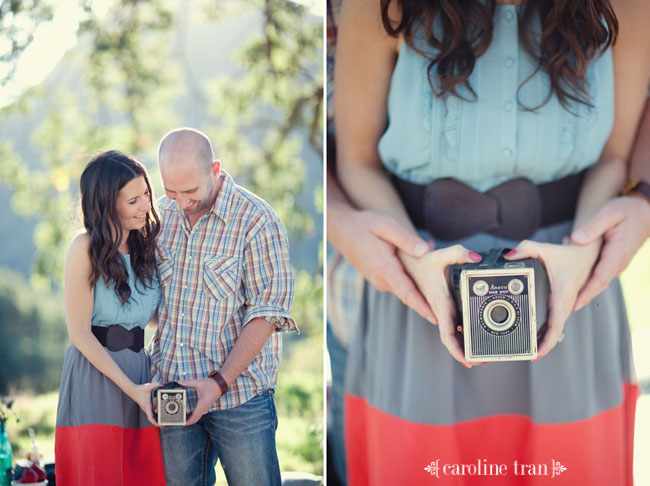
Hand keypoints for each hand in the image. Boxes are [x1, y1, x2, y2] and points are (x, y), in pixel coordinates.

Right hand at [128, 382, 161, 425]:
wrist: (131, 390)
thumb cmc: (139, 389)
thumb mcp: (148, 386)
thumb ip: (155, 384)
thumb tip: (162, 384)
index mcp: (146, 406)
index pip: (150, 417)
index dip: (155, 422)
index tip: (159, 425)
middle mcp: (145, 408)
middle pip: (151, 418)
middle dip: (157, 422)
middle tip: (163, 425)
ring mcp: (145, 408)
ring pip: (151, 416)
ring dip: (156, 419)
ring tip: (162, 421)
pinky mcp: (145, 406)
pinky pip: (150, 412)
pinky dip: (154, 414)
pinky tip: (158, 414)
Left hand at [179, 377, 221, 424]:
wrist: (220, 384)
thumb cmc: (210, 384)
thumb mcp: (198, 383)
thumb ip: (188, 383)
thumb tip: (179, 382)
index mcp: (202, 404)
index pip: (194, 416)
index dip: (188, 421)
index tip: (182, 423)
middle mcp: (204, 407)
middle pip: (195, 419)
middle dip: (188, 422)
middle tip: (179, 421)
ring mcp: (206, 408)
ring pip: (197, 417)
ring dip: (190, 419)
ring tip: (182, 418)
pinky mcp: (206, 406)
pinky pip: (199, 414)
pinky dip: (193, 416)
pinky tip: (188, 414)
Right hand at [333, 209, 435, 323]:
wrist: (342, 229)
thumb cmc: (364, 225)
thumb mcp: (386, 226)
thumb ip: (407, 239)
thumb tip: (427, 250)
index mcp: (384, 268)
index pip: (407, 293)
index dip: (423, 307)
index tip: (437, 319)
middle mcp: (381, 279)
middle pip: (410, 293)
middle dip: (429, 297)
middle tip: (450, 301)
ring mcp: (379, 281)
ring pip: (405, 288)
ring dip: (420, 287)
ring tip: (440, 283)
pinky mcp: (380, 279)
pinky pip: (399, 283)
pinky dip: (411, 280)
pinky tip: (421, 269)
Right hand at [401, 245, 482, 367]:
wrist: (407, 262)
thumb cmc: (422, 261)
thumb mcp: (441, 255)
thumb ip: (459, 253)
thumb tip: (476, 258)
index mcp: (439, 304)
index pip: (447, 333)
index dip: (456, 349)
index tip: (468, 360)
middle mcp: (439, 311)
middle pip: (451, 339)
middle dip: (465, 352)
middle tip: (483, 361)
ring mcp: (440, 311)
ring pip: (451, 333)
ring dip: (463, 344)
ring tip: (481, 353)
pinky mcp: (442, 307)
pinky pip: (452, 325)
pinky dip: (461, 334)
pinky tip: (472, 336)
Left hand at [504, 240, 600, 358]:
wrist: (588, 253)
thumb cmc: (567, 254)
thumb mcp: (544, 249)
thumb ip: (525, 249)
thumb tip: (509, 256)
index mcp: (561, 296)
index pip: (555, 326)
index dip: (547, 343)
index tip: (537, 353)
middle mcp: (565, 304)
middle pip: (554, 332)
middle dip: (542, 346)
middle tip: (527, 355)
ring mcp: (566, 305)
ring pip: (555, 328)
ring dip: (544, 339)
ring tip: (529, 350)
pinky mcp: (564, 303)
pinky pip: (555, 320)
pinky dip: (547, 330)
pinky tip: (537, 335)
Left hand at [571, 196, 649, 308]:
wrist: (644, 211)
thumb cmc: (627, 211)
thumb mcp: (609, 213)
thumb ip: (592, 227)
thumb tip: (575, 240)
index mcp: (617, 254)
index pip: (600, 279)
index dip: (586, 293)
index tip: (573, 305)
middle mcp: (618, 263)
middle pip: (596, 284)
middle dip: (579, 295)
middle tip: (560, 305)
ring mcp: (616, 263)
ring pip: (595, 277)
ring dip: (577, 281)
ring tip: (558, 283)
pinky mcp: (612, 261)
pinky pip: (596, 270)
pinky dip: (581, 270)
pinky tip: (567, 258)